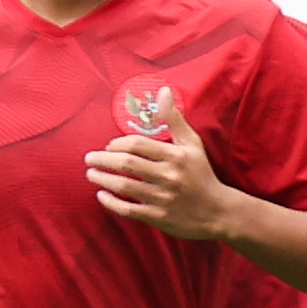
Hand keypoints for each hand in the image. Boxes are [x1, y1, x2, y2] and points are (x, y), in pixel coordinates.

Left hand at [81, 121, 234, 240]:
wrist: (218, 211)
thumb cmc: (201, 174)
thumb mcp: (192, 144)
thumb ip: (174, 119)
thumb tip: (163, 90)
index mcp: (175, 156)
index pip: (138, 144)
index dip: (118, 143)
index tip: (109, 146)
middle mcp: (168, 176)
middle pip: (127, 164)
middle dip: (103, 159)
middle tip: (89, 158)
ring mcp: (162, 198)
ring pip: (124, 186)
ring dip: (103, 179)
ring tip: (91, 174)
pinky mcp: (158, 217)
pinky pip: (128, 210)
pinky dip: (111, 203)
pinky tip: (101, 196)